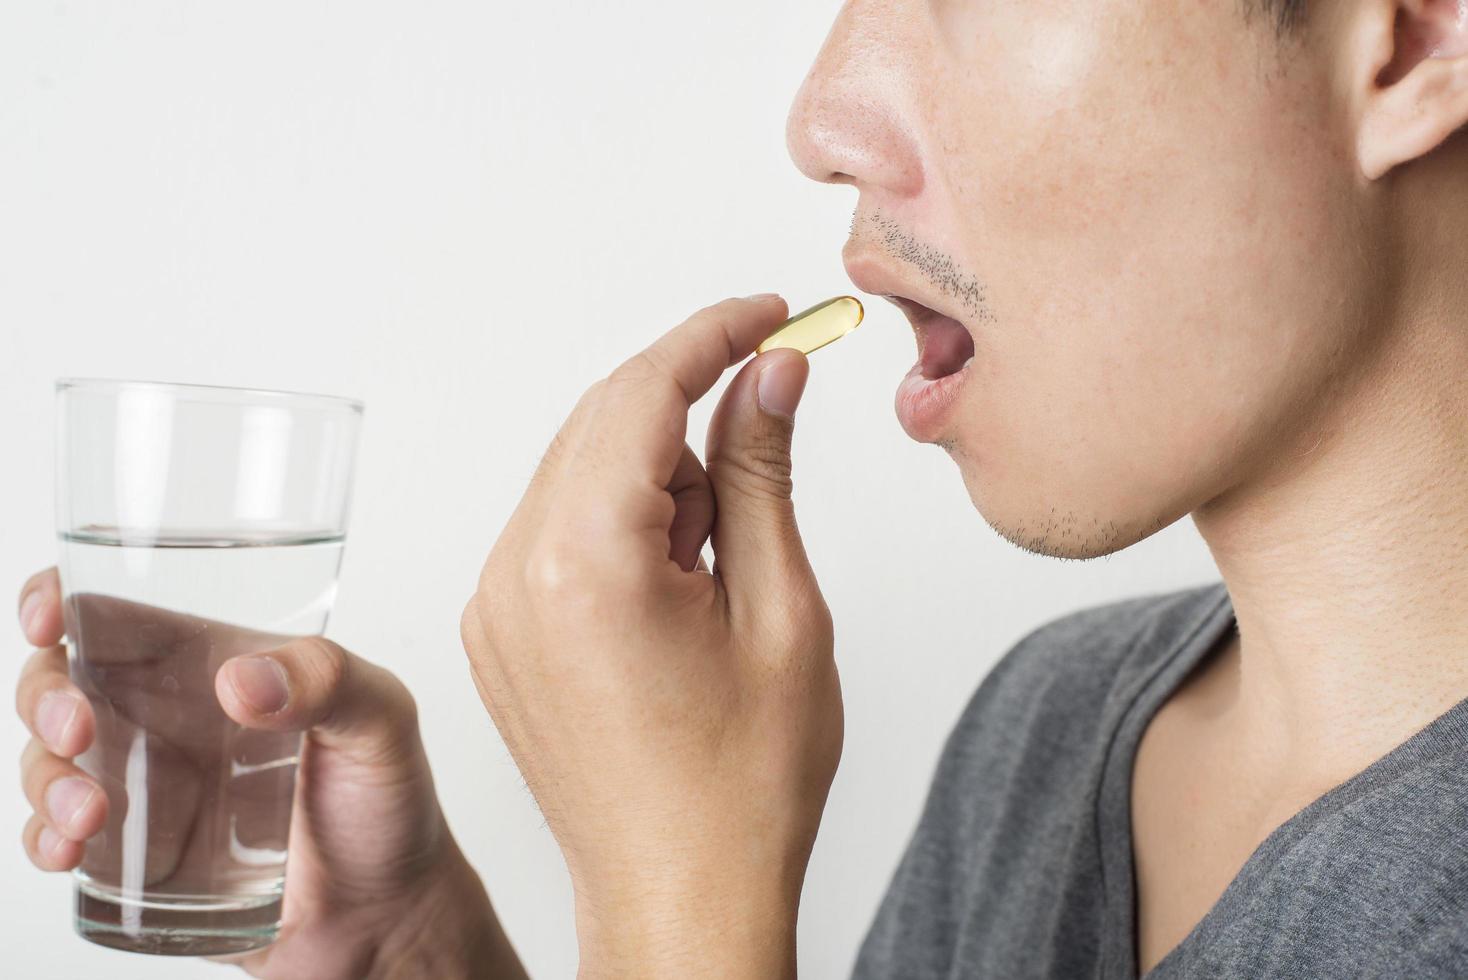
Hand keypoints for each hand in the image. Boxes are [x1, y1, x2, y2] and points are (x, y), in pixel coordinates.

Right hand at [16, 568, 525, 979]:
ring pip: (50, 761)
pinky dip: (44, 839)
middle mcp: (169, 719)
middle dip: (43, 696)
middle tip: (78, 732)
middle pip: (62, 681)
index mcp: (216, 665)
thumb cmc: (389, 803)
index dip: (60, 599)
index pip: (119, 612)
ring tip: (93, 815)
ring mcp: (146, 789)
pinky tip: (67, 850)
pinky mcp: (135, 858)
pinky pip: (58, 839)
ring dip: (45, 779)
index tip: (48, 619)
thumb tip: (241, 681)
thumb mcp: (384, 721)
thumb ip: (334, 682)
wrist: (388, 917)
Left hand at [460, 295, 842, 978]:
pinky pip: (556, 529)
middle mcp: (515, 576)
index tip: (770, 313)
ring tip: (724, 556)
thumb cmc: (741, 786)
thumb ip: (760, 472)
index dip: (713, 335)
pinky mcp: (497, 635)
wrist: (679, 896)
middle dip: (689, 405)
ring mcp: (495, 608)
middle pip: (601, 421)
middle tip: (772, 413)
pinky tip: (680, 577)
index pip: (641, 392)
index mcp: (584, 565)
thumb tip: (769, 375)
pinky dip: (621, 520)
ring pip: (579, 472)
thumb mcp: (781, 612)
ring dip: (657, 473)